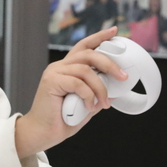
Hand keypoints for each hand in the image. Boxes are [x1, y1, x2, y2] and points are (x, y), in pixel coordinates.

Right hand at [15, 27, 126, 158]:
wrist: (42, 134)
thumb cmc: (61, 121)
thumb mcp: (86, 105)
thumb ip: (97, 95)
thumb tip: (116, 91)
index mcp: (67, 69)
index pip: (84, 46)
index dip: (99, 37)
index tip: (114, 32)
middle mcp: (60, 67)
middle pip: (89, 54)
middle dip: (110, 64)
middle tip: (123, 77)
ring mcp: (54, 73)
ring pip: (85, 69)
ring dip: (100, 87)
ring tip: (104, 103)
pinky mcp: (51, 82)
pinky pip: (77, 83)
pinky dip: (88, 96)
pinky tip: (89, 107)